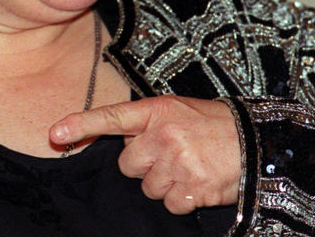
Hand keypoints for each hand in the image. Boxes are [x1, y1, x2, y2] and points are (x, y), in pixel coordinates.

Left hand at [50, 96, 240, 213]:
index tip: (54, 134)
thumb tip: (122, 146)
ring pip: (148, 188)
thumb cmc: (213, 125)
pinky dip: (181, 199)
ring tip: (190, 166)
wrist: (259, 141)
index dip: (80, 125)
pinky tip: (198, 182)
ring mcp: (177, 162)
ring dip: (165, 183)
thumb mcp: (178, 110)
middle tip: (172, 154)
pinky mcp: (192, 188)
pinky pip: (169, 203)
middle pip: (128, 165)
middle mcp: (163, 135)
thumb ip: (146, 123)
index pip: (111, 117)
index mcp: (156, 111)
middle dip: (145, 165)